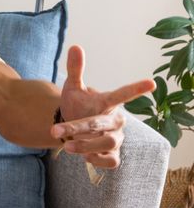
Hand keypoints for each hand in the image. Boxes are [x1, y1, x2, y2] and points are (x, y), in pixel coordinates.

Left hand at [53, 45, 154, 168]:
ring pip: (108, 143)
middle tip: (55, 131)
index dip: (136, 89)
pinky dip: (98, 160)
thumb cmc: (78, 105)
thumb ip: (75, 70)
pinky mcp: (113, 155)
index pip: (122, 94)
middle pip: (103, 124)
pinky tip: (86, 158)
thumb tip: (75, 46)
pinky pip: (112, 161)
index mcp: (108, 103)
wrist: (75, 128)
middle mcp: (116, 120)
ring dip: (84, 146)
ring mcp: (116, 137)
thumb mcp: (73, 88)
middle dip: (78, 128)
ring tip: (66, 147)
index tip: (151, 83)